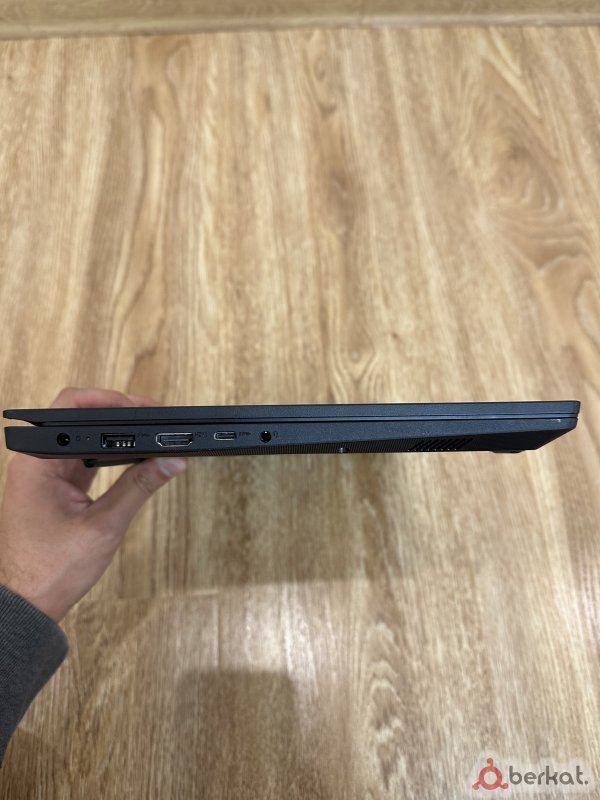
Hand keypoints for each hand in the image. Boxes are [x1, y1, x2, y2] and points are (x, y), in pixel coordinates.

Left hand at [0, 387, 187, 622]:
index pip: (73, 408)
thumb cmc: (50, 571)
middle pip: (79, 418)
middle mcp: (36, 463)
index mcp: (37, 463)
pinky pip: (83, 459)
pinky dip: (108, 455)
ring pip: (83, 438)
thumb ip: (139, 488)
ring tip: (149, 436)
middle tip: (152, 417)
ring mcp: (44, 475)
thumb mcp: (104, 526)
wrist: (28, 603)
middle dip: (119, 414)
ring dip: (115, 435)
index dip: (111, 401)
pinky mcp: (54, 488)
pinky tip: (132, 459)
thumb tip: (170, 462)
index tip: (142, 408)